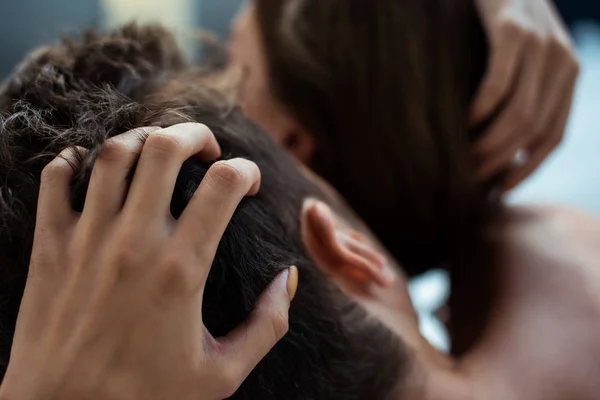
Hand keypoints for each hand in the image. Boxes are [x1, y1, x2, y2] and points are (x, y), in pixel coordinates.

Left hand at [0, 123, 297, 399]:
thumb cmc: (144, 399)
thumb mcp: (221, 374)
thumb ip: (267, 325)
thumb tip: (287, 279)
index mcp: (182, 268)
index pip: (224, 185)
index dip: (246, 171)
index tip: (249, 183)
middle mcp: (134, 242)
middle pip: (166, 148)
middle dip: (195, 135)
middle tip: (206, 149)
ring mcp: (87, 239)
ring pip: (113, 154)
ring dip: (142, 139)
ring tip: (157, 152)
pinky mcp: (49, 246)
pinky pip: (55, 180)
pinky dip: (74, 161)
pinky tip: (94, 168)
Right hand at [472, 0, 578, 189]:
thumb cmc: (501, 23)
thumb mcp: (523, 60)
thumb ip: (524, 94)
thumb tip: (506, 148)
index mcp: (568, 74)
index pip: (553, 136)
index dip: (528, 168)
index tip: (500, 189)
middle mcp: (562, 62)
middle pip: (533, 130)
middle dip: (500, 161)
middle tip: (470, 176)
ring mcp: (540, 46)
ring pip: (518, 114)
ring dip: (488, 143)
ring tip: (463, 157)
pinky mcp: (512, 32)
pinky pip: (496, 86)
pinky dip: (478, 111)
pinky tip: (461, 122)